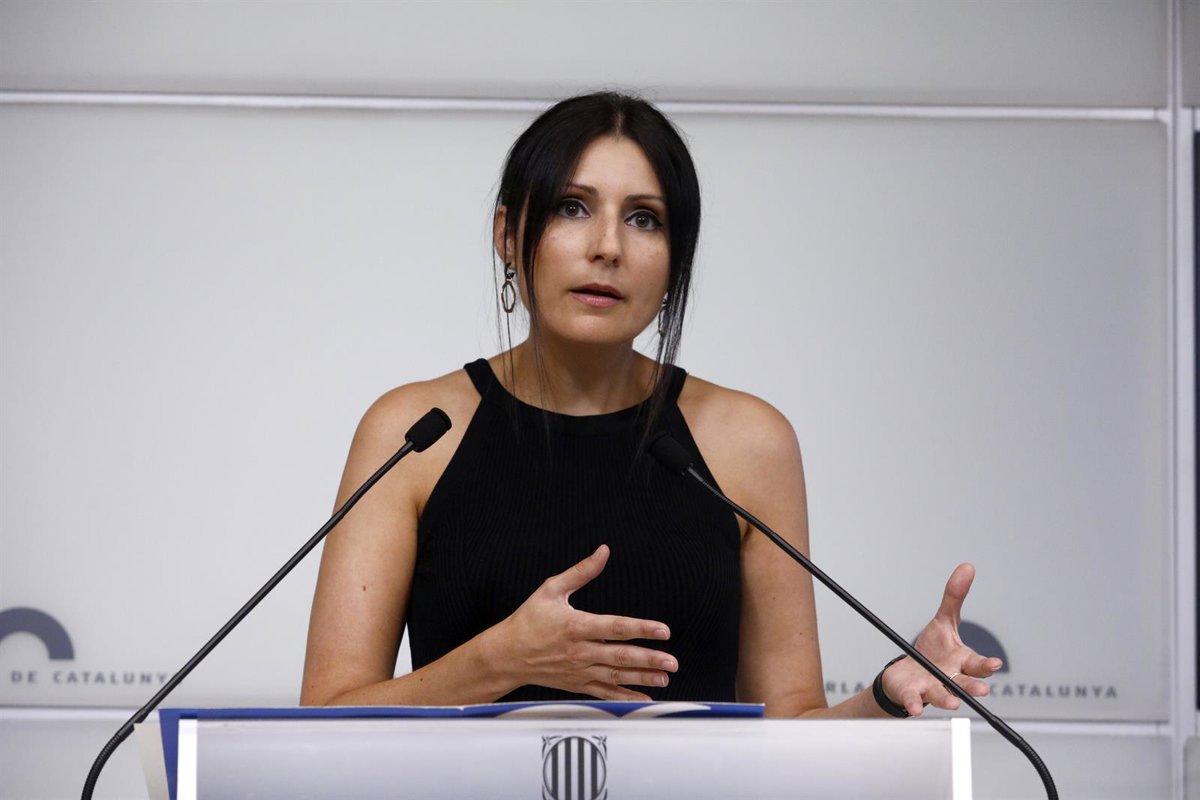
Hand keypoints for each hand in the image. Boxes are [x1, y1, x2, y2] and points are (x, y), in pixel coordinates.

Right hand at [490, 544, 678, 700]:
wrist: (506, 654)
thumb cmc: (528, 620)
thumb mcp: (551, 589)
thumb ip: (581, 572)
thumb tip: (603, 551)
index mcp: (575, 626)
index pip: (615, 627)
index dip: (641, 628)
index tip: (663, 631)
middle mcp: (579, 651)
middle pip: (620, 656)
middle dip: (649, 660)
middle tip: (672, 662)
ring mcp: (579, 670)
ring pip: (616, 676)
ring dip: (642, 678)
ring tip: (665, 677)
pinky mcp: (576, 684)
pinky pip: (604, 692)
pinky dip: (625, 697)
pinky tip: (643, 697)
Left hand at [880, 563, 1002, 716]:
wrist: (909, 674)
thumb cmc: (932, 651)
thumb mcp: (943, 621)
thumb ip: (954, 598)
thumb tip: (967, 567)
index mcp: (961, 661)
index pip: (977, 664)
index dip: (986, 665)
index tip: (995, 664)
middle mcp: (950, 677)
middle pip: (965, 682)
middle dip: (973, 686)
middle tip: (982, 690)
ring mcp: (932, 688)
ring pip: (943, 695)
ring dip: (948, 699)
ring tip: (954, 702)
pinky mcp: (913, 695)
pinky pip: (914, 701)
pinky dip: (914, 704)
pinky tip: (915, 707)